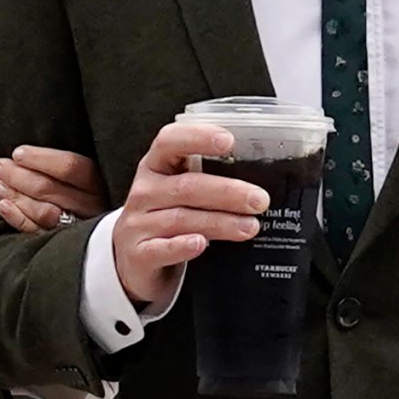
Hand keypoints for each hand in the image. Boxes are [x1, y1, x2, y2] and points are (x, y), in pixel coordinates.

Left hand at [0, 146, 108, 233]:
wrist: (103, 241)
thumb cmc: (82, 193)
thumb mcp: (85, 176)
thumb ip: (63, 165)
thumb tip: (23, 154)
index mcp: (100, 183)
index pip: (71, 167)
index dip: (41, 159)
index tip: (17, 153)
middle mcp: (92, 206)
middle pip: (52, 188)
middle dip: (19, 175)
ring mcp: (79, 227)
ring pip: (44, 211)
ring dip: (16, 196)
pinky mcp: (65, 246)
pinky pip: (39, 232)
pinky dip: (18, 218)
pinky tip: (3, 206)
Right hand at [111, 122, 267, 305]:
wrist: (134, 260)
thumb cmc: (166, 218)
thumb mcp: (180, 193)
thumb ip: (209, 181)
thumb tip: (264, 180)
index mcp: (156, 167)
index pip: (170, 142)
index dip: (197, 138)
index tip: (228, 141)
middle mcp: (145, 191)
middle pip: (186, 186)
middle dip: (227, 191)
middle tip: (259, 199)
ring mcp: (138, 223)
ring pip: (181, 218)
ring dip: (219, 222)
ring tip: (250, 226)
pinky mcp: (138, 254)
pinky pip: (161, 249)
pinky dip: (182, 246)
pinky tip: (201, 244)